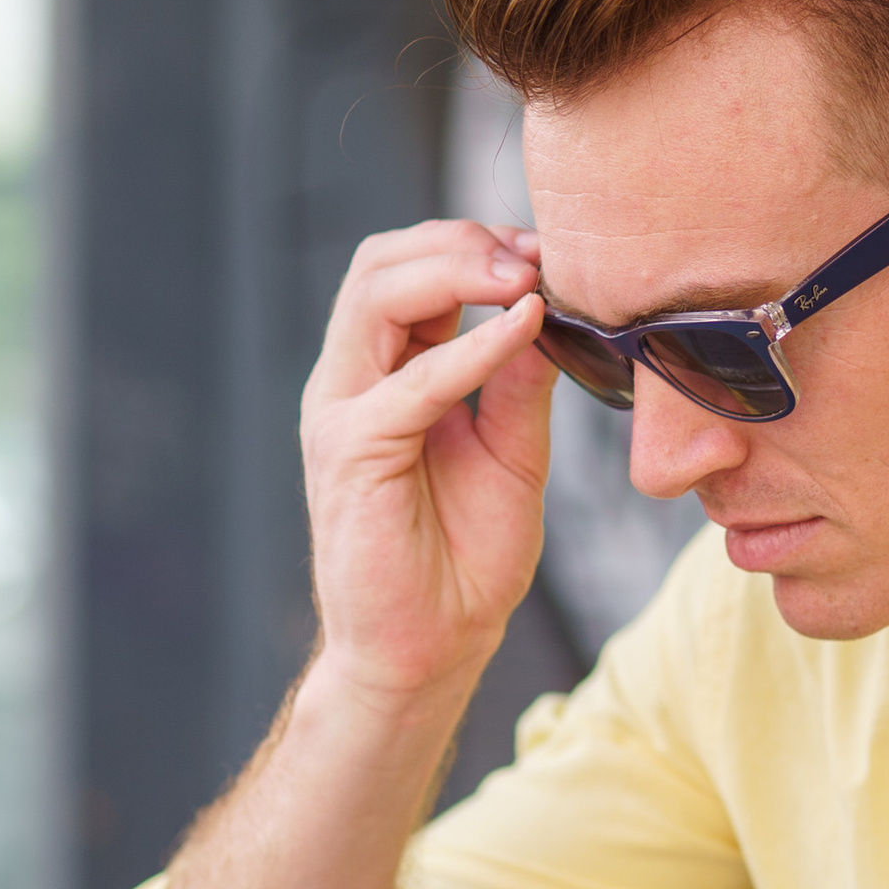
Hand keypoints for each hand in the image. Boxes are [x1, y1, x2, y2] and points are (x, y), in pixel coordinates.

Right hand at [301, 220, 555, 709]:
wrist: (433, 648)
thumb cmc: (466, 556)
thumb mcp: (513, 450)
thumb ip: (520, 381)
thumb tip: (546, 308)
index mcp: (386, 373)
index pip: (408, 270)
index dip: (475, 245)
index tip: (547, 250)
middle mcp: (352, 381)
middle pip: (380, 264)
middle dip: (459, 241)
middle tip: (535, 253)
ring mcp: (341, 412)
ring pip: (375, 298)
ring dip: (456, 272)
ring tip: (526, 279)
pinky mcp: (350, 452)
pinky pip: (410, 383)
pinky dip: (470, 348)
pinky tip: (523, 331)